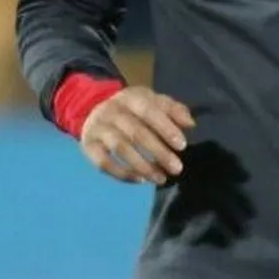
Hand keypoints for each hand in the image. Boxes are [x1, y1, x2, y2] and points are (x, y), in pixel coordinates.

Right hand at [80, 85, 195, 184]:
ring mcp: (98, 128)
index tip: (182, 145)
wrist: (93, 108)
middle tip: (177, 168)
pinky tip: (140, 180)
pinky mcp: (89, 146)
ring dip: (143, 166)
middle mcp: (112, 111)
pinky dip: (122, 174)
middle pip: (136, 133)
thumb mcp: (152, 101)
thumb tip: (190, 124)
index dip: (165, 127)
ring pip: (121, 148)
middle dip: (158, 152)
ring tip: (161, 178)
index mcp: (130, 97)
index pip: (149, 111)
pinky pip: (103, 163)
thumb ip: (172, 109)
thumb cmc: (132, 108)